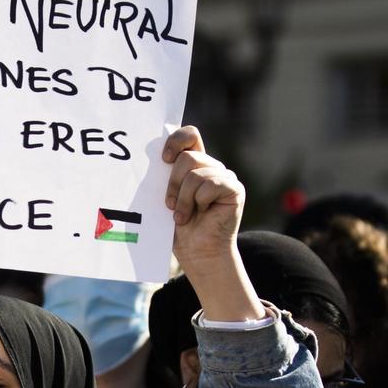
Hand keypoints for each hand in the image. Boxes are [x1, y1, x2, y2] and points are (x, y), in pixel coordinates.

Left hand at [163, 126, 244, 263]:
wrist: (196, 252)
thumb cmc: (178, 228)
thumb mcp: (166, 197)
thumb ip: (164, 177)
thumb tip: (152, 157)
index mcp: (195, 164)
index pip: (189, 135)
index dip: (176, 141)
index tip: (163, 160)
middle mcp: (211, 167)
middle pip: (187, 157)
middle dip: (173, 184)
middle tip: (169, 205)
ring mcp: (224, 176)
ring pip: (196, 174)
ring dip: (184, 199)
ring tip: (183, 216)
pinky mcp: (234, 189)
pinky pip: (210, 185)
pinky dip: (199, 202)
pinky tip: (201, 215)